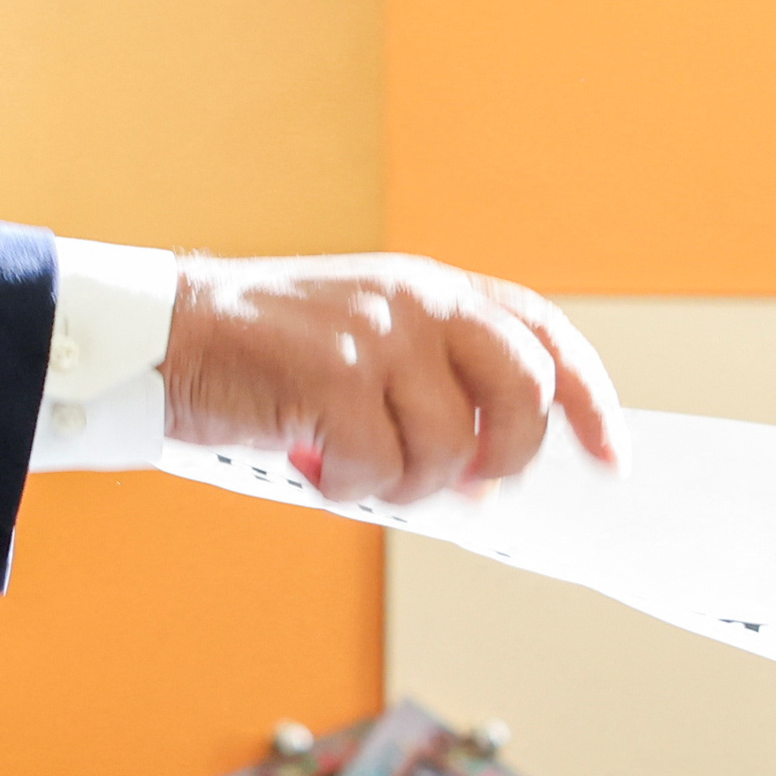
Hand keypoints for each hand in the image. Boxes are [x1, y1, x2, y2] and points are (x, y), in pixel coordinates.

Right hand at [159, 255, 618, 508]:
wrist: (166, 334)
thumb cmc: (262, 358)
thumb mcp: (364, 345)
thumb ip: (431, 386)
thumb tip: (487, 478)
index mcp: (434, 287)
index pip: (543, 335)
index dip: (588, 401)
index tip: (609, 459)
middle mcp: (417, 299)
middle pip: (524, 393)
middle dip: (505, 458)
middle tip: (458, 485)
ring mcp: (378, 333)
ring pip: (451, 447)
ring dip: (405, 485)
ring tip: (354, 468)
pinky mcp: (334, 373)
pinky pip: (382, 467)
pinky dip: (350, 488)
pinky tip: (312, 462)